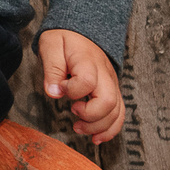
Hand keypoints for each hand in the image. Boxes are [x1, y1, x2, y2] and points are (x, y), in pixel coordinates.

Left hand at [40, 29, 124, 144]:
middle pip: (108, 102)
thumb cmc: (65, 39)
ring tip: (78, 128)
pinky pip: (119, 114)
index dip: (72, 90)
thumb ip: (52, 69)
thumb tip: (54, 93)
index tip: (61, 88)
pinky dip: (110, 130)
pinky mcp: (112, 92)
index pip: (86, 81)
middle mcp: (105, 74)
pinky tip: (96, 138)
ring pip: (116, 112)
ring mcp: (111, 84)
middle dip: (89, 116)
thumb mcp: (50, 45)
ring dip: (98, 127)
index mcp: (88, 61)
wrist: (82, 31)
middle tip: (73, 112)